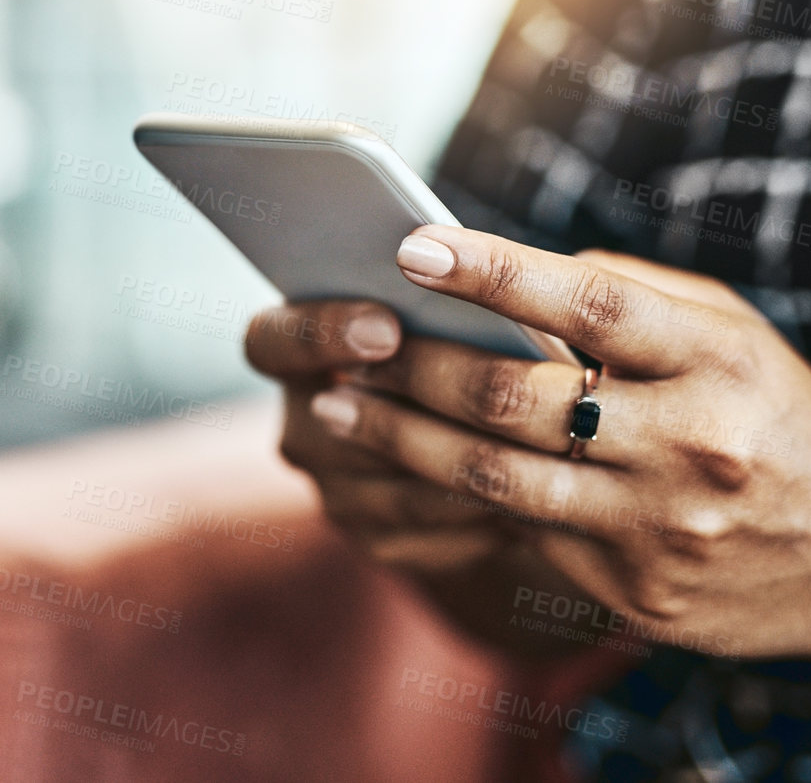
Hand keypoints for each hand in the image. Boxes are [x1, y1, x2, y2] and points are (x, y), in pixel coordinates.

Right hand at [245, 299, 588, 656]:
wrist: (472, 430)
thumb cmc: (454, 332)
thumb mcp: (438, 302)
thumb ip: (436, 289)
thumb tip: (473, 270)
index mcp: (292, 349)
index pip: (270, 342)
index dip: (319, 335)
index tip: (386, 326)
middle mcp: (304, 424)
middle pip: (333, 425)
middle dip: (408, 410)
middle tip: (477, 393)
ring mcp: (336, 489)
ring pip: (393, 486)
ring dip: (465, 463)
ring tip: (535, 443)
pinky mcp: (381, 540)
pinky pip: (432, 534)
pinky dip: (484, 512)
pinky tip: (540, 490)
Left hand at [306, 225, 810, 698]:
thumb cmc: (776, 414)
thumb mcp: (733, 333)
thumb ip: (631, 296)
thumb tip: (511, 275)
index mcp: (716, 360)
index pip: (593, 303)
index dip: (496, 271)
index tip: (411, 246)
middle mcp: (692, 444)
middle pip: (519, 399)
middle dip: (415, 366)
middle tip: (347, 343)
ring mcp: (662, 529)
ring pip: (496, 479)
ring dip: (400, 439)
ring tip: (336, 409)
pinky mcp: (640, 596)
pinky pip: (527, 537)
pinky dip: (460, 498)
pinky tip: (408, 468)